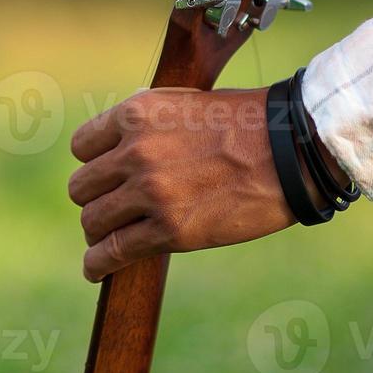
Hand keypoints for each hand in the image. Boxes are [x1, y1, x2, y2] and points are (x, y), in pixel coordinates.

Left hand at [68, 87, 317, 281]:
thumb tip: (119, 143)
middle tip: (112, 208)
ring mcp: (151, 192)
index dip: (94, 162)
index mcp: (137, 114)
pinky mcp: (169, 230)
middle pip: (82, 187)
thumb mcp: (184, 103)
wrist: (290, 151)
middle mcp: (135, 152)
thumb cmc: (245, 123)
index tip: (106, 175)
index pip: (83, 147)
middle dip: (95, 198)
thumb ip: (146, 122)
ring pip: (93, 221)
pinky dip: (98, 265)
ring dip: (98, 232)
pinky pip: (112, 253)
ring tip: (106, 240)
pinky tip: (96, 269)